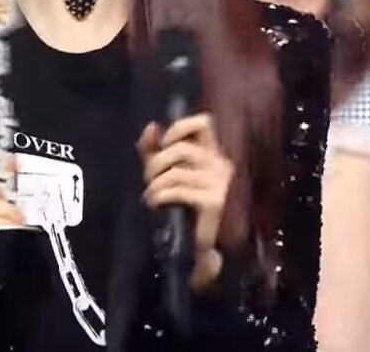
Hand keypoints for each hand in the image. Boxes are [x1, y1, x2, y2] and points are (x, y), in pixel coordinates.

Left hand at [138, 114, 232, 289]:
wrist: (197, 247)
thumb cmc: (183, 208)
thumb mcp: (165, 173)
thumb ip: (155, 150)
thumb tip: (151, 127)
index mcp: (212, 154)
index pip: (204, 123)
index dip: (180, 127)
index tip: (163, 144)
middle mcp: (220, 165)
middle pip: (180, 148)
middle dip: (156, 163)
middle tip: (149, 180)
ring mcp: (219, 184)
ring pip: (176, 171)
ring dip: (155, 184)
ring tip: (152, 196)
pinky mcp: (214, 202)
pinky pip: (177, 189)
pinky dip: (159, 196)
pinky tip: (156, 204)